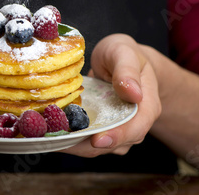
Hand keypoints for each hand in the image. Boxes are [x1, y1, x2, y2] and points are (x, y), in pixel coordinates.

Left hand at [62, 34, 161, 156]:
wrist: (119, 59)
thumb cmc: (123, 53)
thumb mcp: (125, 52)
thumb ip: (127, 70)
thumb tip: (133, 93)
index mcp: (147, 107)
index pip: (136, 128)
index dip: (117, 136)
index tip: (97, 140)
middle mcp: (134, 123)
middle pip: (113, 143)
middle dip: (87, 145)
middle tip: (60, 140)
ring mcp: (117, 129)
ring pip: (97, 146)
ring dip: (75, 144)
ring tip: (52, 137)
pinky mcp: (100, 128)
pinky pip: (86, 139)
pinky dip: (71, 138)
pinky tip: (52, 131)